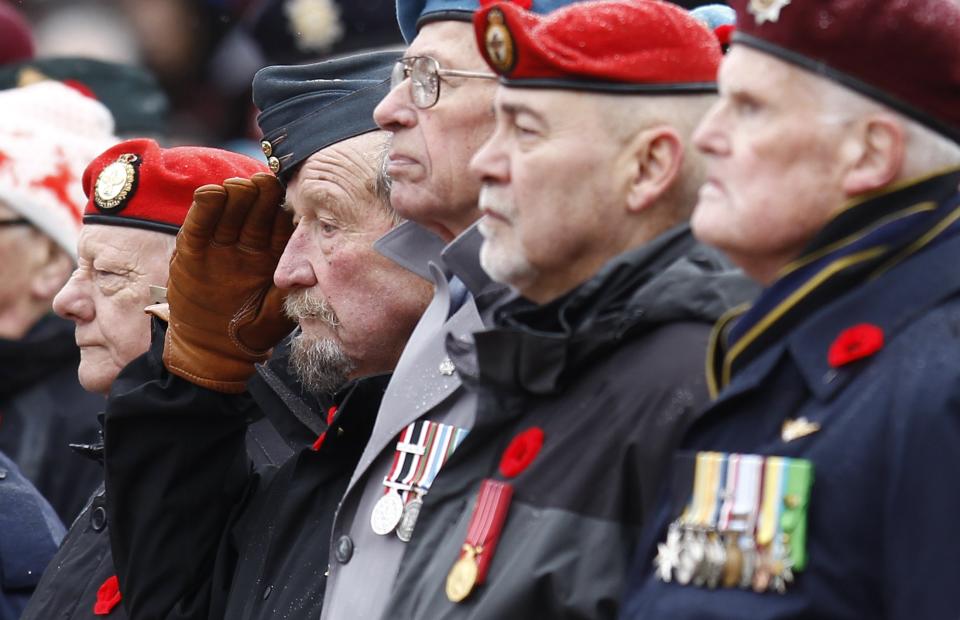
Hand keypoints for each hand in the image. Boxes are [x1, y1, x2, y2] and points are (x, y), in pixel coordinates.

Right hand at [163, 173, 294, 392]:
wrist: (215, 350)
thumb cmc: (254, 331)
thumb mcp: (279, 312)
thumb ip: (291, 288)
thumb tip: (311, 269)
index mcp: (272, 254)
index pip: (280, 223)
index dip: (285, 207)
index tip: (293, 193)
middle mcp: (246, 244)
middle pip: (255, 211)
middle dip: (261, 195)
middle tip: (265, 182)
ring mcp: (219, 246)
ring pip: (228, 212)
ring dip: (234, 196)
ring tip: (239, 185)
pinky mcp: (192, 252)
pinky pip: (198, 226)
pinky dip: (204, 209)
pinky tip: (211, 193)